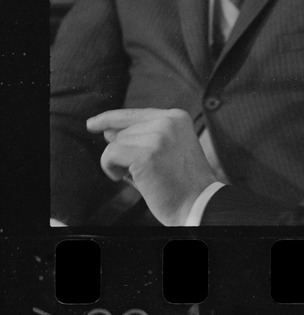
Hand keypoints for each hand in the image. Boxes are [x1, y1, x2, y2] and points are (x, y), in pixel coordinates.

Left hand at [86, 108, 217, 226]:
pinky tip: (127, 178)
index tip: (92, 123)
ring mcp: (158, 136)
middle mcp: (168, 121)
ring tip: (140, 176)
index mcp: (176, 117)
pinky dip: (111, 169)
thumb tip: (107, 131)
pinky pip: (110, 155)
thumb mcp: (167, 148)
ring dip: (118, 163)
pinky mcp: (146, 154)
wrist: (199, 200)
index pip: (134, 113)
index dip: (110, 118)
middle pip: (122, 130)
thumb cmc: (182, 181)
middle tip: (143, 170)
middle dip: (123, 152)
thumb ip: (141, 136)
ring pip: (115, 143)